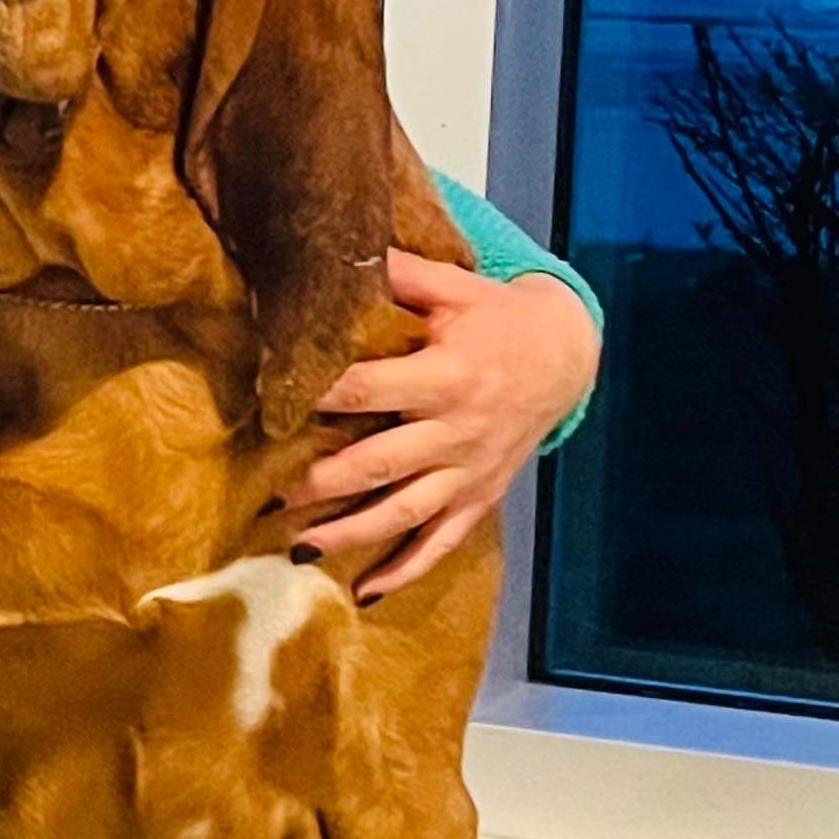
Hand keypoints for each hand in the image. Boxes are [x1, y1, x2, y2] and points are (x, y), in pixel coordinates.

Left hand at [288, 250, 599, 604]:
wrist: (567, 357)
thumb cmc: (498, 319)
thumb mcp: (456, 287)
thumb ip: (401, 274)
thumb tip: (340, 249)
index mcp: (447, 376)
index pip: (370, 390)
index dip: (320, 398)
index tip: (271, 404)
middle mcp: (457, 431)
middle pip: (381, 464)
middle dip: (324, 482)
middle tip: (273, 495)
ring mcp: (469, 471)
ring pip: (405, 513)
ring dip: (352, 533)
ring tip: (300, 548)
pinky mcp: (479, 497)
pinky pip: (442, 542)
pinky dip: (406, 570)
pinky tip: (365, 590)